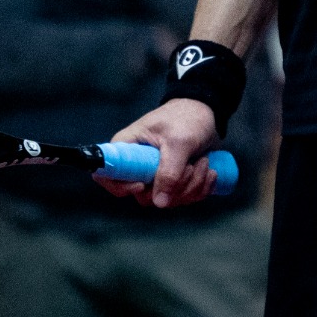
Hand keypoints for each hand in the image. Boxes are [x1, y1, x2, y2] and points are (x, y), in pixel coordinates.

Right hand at [99, 98, 220, 207]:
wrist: (207, 114)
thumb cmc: (187, 118)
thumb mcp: (178, 142)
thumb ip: (169, 171)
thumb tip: (159, 202)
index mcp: (127, 148)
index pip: (107, 175)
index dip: (121, 187)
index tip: (143, 185)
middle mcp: (137, 166)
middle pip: (145, 196)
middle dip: (176, 187)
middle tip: (192, 166)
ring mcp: (156, 176)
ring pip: (168, 200)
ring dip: (193, 186)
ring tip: (203, 162)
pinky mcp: (173, 182)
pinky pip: (183, 199)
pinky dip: (200, 189)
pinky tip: (209, 172)